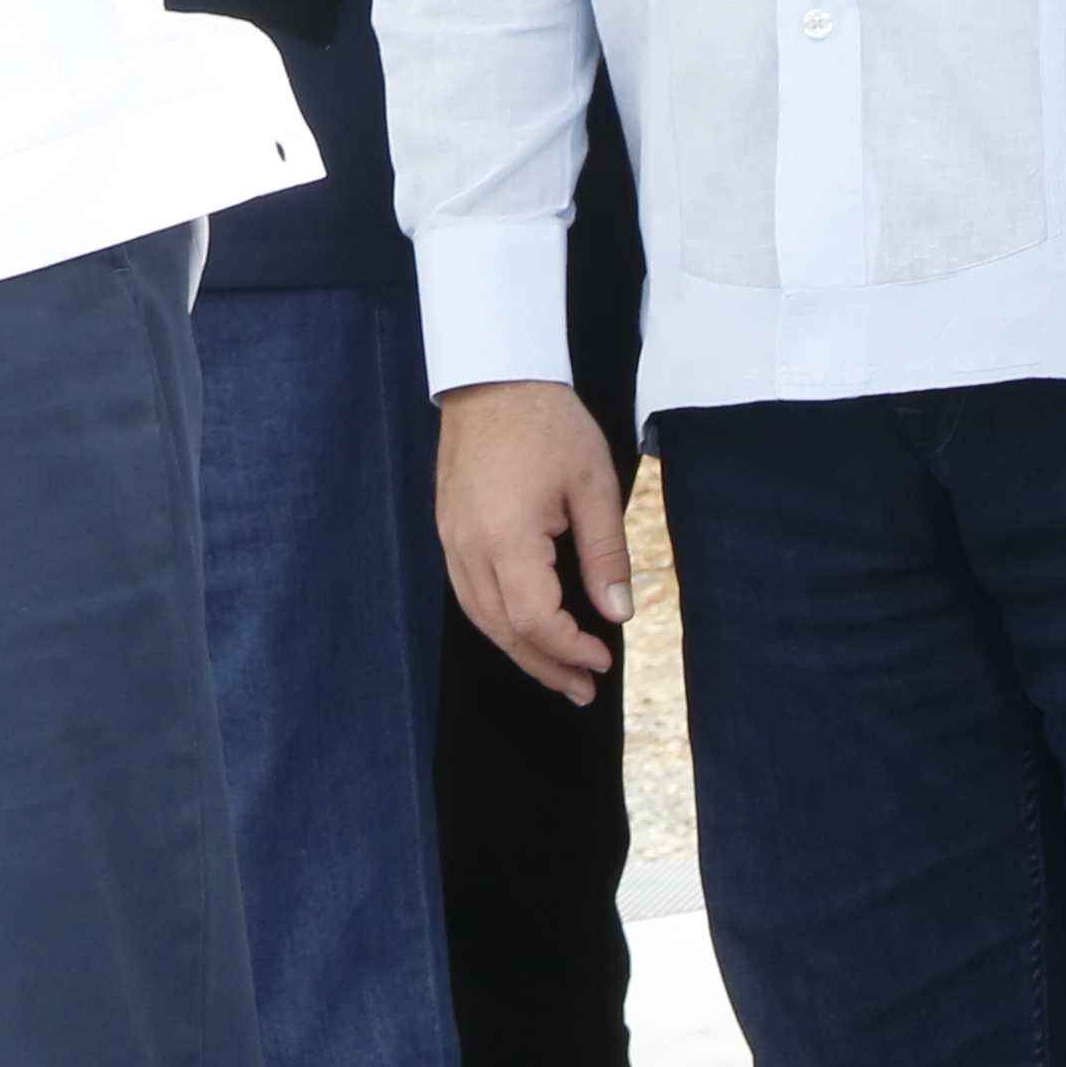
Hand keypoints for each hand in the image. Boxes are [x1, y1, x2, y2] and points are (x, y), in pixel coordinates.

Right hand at [438, 379, 634, 704]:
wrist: (493, 377)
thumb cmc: (549, 424)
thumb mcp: (594, 485)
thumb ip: (606, 554)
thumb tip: (617, 614)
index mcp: (507, 536)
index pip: (535, 619)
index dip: (570, 649)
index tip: (604, 658)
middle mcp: (468, 546)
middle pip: (502, 629)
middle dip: (544, 665)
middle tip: (583, 689)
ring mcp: (451, 539)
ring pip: (480, 617)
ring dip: (519, 650)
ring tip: (557, 672)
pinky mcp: (447, 529)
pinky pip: (468, 593)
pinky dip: (497, 622)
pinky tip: (523, 629)